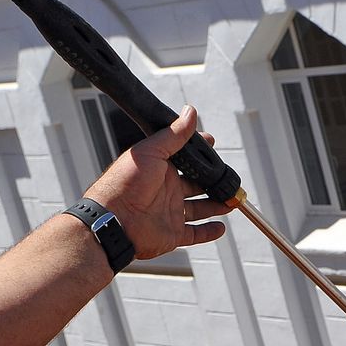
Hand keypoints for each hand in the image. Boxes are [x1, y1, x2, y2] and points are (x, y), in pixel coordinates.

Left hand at [84, 108, 228, 258]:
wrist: (113, 220)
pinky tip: (221, 226)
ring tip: (231, 200)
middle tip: (229, 178)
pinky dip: (208, 231)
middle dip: (213, 182)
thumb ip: (173, 134)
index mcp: (161, 169)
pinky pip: (194, 233)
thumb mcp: (152, 150)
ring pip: (199, 209)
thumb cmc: (125, 183)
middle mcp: (166, 190)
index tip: (213, 145)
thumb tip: (190, 112)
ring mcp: (170, 212)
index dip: (200, 153)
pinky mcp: (172, 233)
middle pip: (196, 185)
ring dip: (216, 205)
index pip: (185, 159)